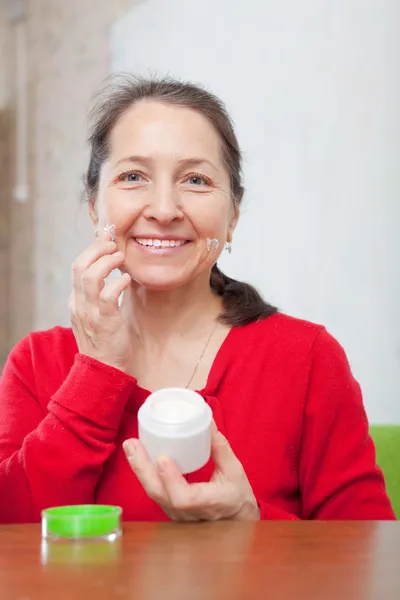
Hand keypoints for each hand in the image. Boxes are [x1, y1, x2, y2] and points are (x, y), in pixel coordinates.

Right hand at [70, 228, 131, 372]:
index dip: (92, 249)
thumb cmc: (106, 340)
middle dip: (97, 250)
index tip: (107, 238)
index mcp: (76, 301)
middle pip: (79, 266)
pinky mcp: (105, 322)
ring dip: (107, 262)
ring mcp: (90, 313)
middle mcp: (79, 305)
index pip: (77, 266)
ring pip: (89, 277)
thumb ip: (100, 292)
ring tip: (121, 258)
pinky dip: (117, 283)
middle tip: (114, 245)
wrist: (104, 370)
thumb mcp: (98, 313)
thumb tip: (113, 268)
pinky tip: (126, 280)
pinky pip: (107, 296)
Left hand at [123, 423, 259, 521]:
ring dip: (139, 469)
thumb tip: (207, 422)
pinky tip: (136, 455)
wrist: (235, 518)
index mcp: (210, 502)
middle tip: (132, 444)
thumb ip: (220, 447)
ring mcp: (177, 514)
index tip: (162, 458)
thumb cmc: (236, 493)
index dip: (171, 479)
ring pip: (153, 494)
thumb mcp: (235, 470)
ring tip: (130, 446)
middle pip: (160, 495)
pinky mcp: (170, 509)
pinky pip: (154, 492)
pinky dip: (144, 473)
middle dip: (143, 469)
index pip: (184, 498)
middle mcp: (189, 513)